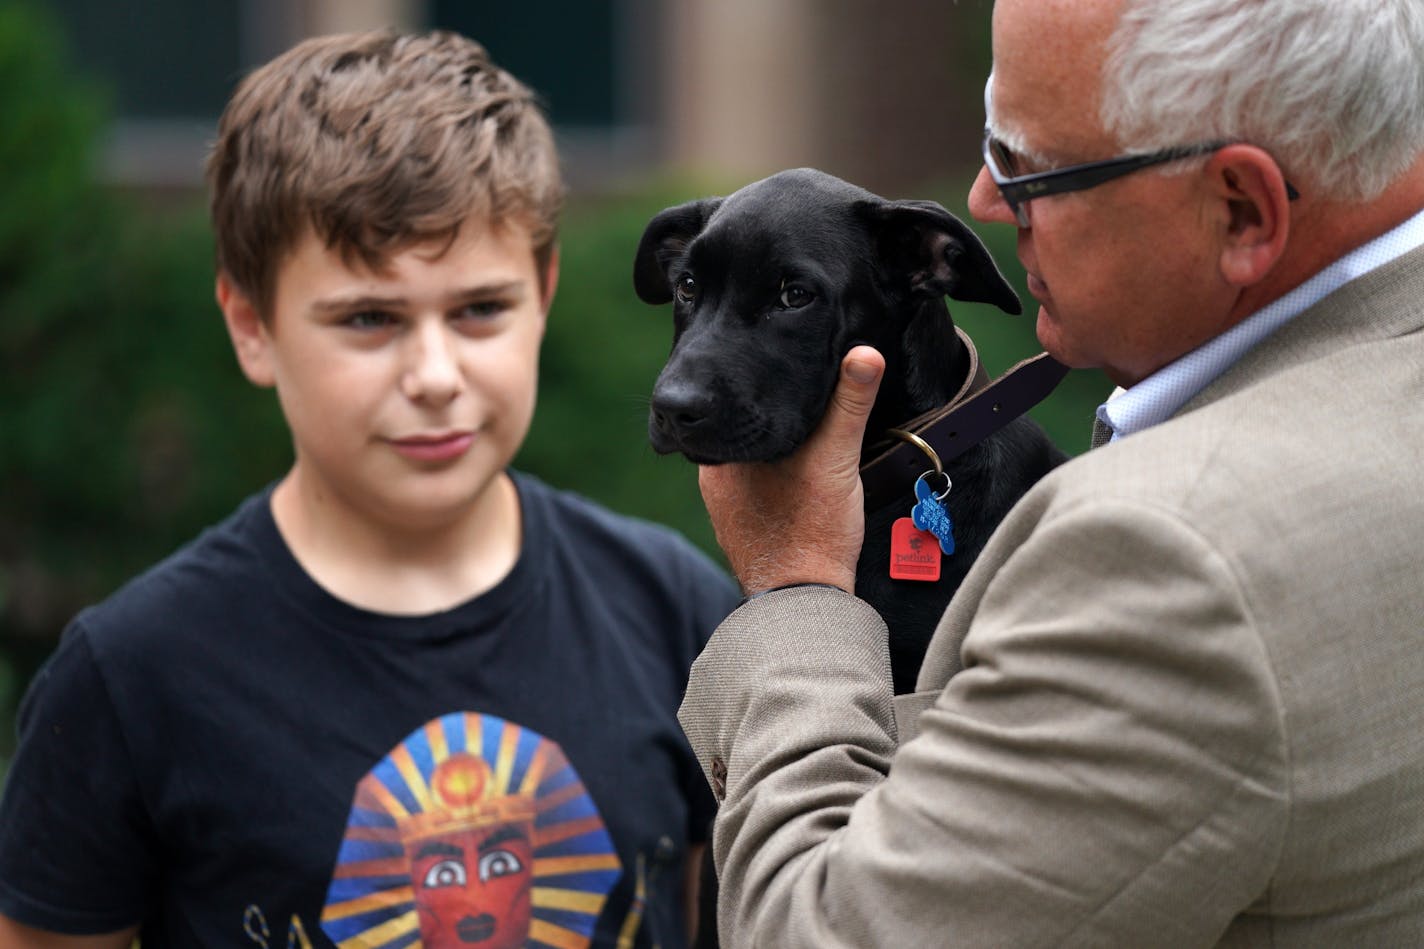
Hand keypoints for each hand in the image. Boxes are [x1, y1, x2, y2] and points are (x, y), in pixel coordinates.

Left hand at [698, 346, 884, 595]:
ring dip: (776, 452)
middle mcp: (715, 479)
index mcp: (722, 454)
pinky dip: (776, 480)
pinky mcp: (743, 529)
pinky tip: (798, 479)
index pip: (737, 405)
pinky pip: (757, 490)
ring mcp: (726, 507)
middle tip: (802, 401)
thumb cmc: (811, 532)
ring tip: (805, 438)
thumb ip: (849, 404)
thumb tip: (864, 354)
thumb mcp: (835, 458)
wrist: (802, 603)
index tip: (784, 372)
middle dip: (771, 420)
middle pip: (745, 433)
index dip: (760, 387)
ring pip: (752, 462)